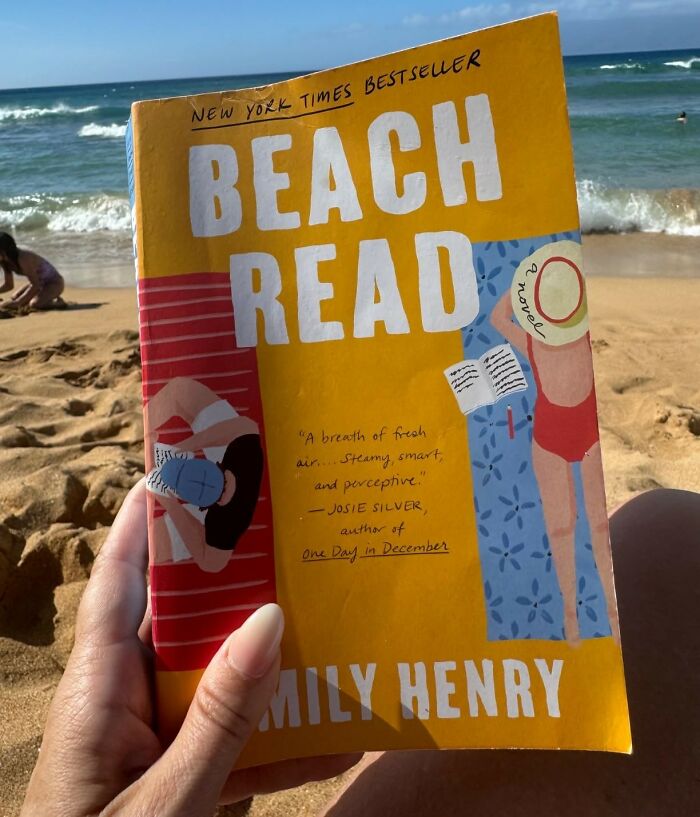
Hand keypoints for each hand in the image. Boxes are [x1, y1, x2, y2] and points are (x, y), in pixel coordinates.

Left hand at [22, 480, 359, 815]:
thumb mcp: (167, 799)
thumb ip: (219, 716)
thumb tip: (270, 623)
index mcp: (102, 689)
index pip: (121, 583)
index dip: (145, 525)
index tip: (182, 472)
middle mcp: (127, 698)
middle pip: (181, 619)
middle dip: (231, 582)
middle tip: (285, 538)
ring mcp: (154, 736)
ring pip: (216, 675)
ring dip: (269, 660)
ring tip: (329, 622)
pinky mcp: (179, 771)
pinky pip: (231, 737)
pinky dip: (276, 736)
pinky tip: (335, 737)